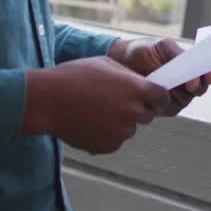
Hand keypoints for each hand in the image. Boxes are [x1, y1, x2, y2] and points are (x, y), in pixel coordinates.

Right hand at [23, 56, 171, 153]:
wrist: (47, 101)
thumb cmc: (75, 76)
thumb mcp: (107, 64)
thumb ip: (130, 76)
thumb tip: (143, 83)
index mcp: (137, 89)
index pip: (163, 98)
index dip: (157, 97)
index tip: (151, 97)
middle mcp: (133, 112)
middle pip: (148, 115)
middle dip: (138, 109)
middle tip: (116, 102)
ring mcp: (121, 132)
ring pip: (130, 128)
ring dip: (121, 122)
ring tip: (97, 110)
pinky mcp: (108, 146)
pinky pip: (115, 140)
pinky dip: (107, 134)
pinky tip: (90, 122)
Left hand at [108, 37, 210, 115]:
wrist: (121, 63)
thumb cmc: (144, 51)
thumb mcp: (161, 46)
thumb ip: (177, 54)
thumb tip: (189, 66)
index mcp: (191, 65)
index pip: (209, 71)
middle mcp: (187, 83)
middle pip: (201, 89)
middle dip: (197, 86)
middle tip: (191, 84)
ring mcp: (177, 96)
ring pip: (186, 100)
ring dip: (178, 93)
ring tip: (166, 85)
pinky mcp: (164, 108)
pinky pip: (170, 108)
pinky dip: (164, 100)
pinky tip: (154, 93)